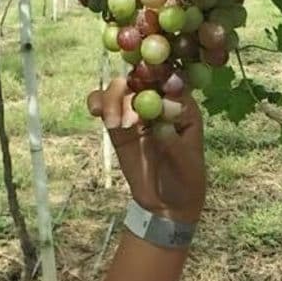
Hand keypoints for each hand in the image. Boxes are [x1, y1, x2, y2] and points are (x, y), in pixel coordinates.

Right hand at [87, 78, 205, 223]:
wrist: (166, 204)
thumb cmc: (185, 181)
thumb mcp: (185, 165)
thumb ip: (173, 143)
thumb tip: (160, 123)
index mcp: (183, 108)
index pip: (172, 82)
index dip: (158, 76)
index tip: (145, 82)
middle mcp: (160, 104)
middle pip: (142, 80)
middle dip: (131, 86)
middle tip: (124, 103)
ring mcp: (137, 114)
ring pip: (121, 91)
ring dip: (113, 98)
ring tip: (113, 123)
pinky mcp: (118, 127)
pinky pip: (106, 107)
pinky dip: (98, 103)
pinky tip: (96, 111)